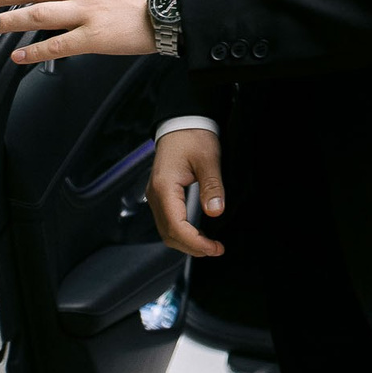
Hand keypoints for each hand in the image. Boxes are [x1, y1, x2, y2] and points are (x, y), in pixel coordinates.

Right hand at [147, 129, 226, 258]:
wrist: (182, 122)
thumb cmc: (192, 136)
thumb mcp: (208, 159)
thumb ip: (212, 187)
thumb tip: (215, 212)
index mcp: (164, 187)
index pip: (176, 226)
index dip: (195, 242)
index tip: (214, 248)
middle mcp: (156, 195)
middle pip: (169, 233)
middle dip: (192, 246)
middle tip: (215, 249)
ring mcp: (156, 196)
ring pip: (166, 230)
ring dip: (186, 242)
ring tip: (209, 245)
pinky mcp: (161, 195)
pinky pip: (168, 221)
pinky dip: (182, 232)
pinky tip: (198, 233)